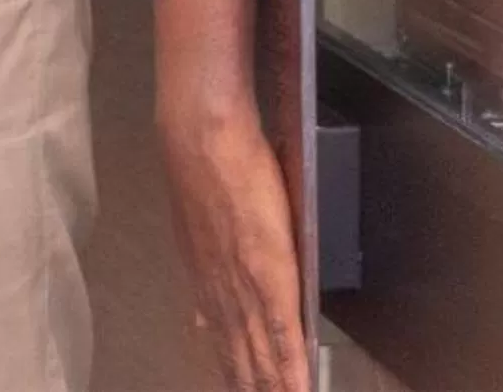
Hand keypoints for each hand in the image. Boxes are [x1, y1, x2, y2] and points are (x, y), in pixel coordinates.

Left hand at [161, 102, 310, 391]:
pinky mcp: (268, 276)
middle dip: (252, 385)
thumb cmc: (210, 165)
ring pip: (260, 355)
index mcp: (205, 278)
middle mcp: (220, 291)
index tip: (238, 387)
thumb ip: (214, 255)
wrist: (203, 137)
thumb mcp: (205, 220)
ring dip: (272, 386)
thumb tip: (218, 277)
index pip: (223, 339)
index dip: (234, 371)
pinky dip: (292, 366)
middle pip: (240, 357)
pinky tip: (300, 388)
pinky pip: (283, 334)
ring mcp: (244, 286)